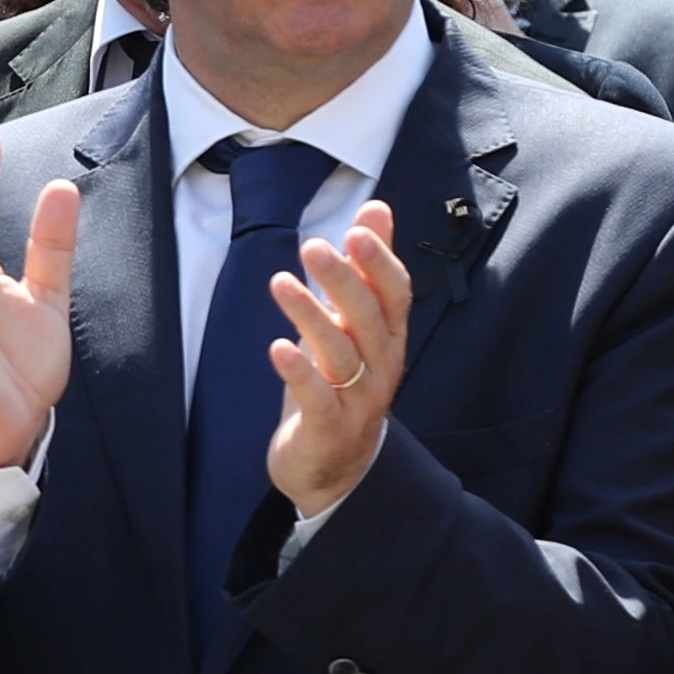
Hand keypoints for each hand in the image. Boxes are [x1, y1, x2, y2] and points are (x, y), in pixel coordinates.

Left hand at [263, 201, 415, 515]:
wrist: (334, 466)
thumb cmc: (343, 381)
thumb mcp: (353, 321)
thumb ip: (366, 266)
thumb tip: (377, 207)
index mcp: (389, 336)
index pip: (395, 294)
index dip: (380, 262)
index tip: (358, 228)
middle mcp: (382, 366)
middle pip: (369, 319)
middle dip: (345, 281)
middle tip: (313, 246)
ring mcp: (359, 400)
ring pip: (342, 354)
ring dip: (312, 317)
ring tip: (280, 283)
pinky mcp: (329, 429)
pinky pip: (319, 399)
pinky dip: (300, 373)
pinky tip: (277, 348)